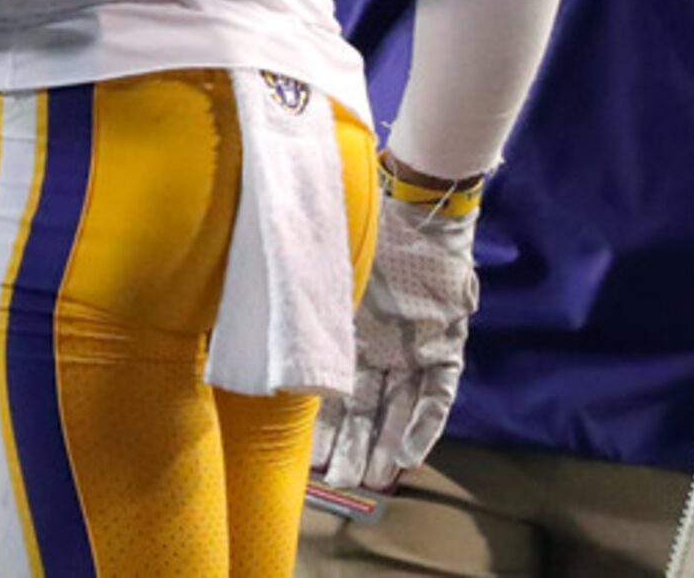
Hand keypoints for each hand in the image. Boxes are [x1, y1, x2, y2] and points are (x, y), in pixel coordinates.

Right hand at [315, 181, 478, 489]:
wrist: (419, 211)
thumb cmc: (368, 227)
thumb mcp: (331, 264)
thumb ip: (306, 293)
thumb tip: (249, 313)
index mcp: (352, 334)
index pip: (335, 389)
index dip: (325, 425)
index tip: (309, 456)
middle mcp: (382, 350)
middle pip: (365, 408)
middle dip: (352, 447)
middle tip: (338, 482)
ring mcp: (414, 351)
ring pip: (397, 409)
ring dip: (383, 444)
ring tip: (368, 480)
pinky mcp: (445, 347)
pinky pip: (437, 395)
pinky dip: (424, 425)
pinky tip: (409, 457)